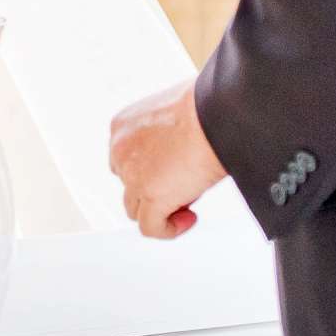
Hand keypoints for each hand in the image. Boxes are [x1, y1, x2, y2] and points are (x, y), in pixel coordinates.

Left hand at [108, 78, 228, 239]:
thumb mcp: (174, 114)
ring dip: (162, 210)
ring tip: (190, 202)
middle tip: (185, 184)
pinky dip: (169, 229)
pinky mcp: (150, 196)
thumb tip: (181, 152)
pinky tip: (191, 218)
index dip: (151, 170)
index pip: (126, 160)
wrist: (216, 111)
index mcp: (123, 125)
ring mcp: (132, 175)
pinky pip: (150, 228)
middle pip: (128, 185)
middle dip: (154, 189)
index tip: (177, 168)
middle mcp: (119, 149)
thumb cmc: (207, 105)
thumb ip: (166, 134)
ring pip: (136, 209)